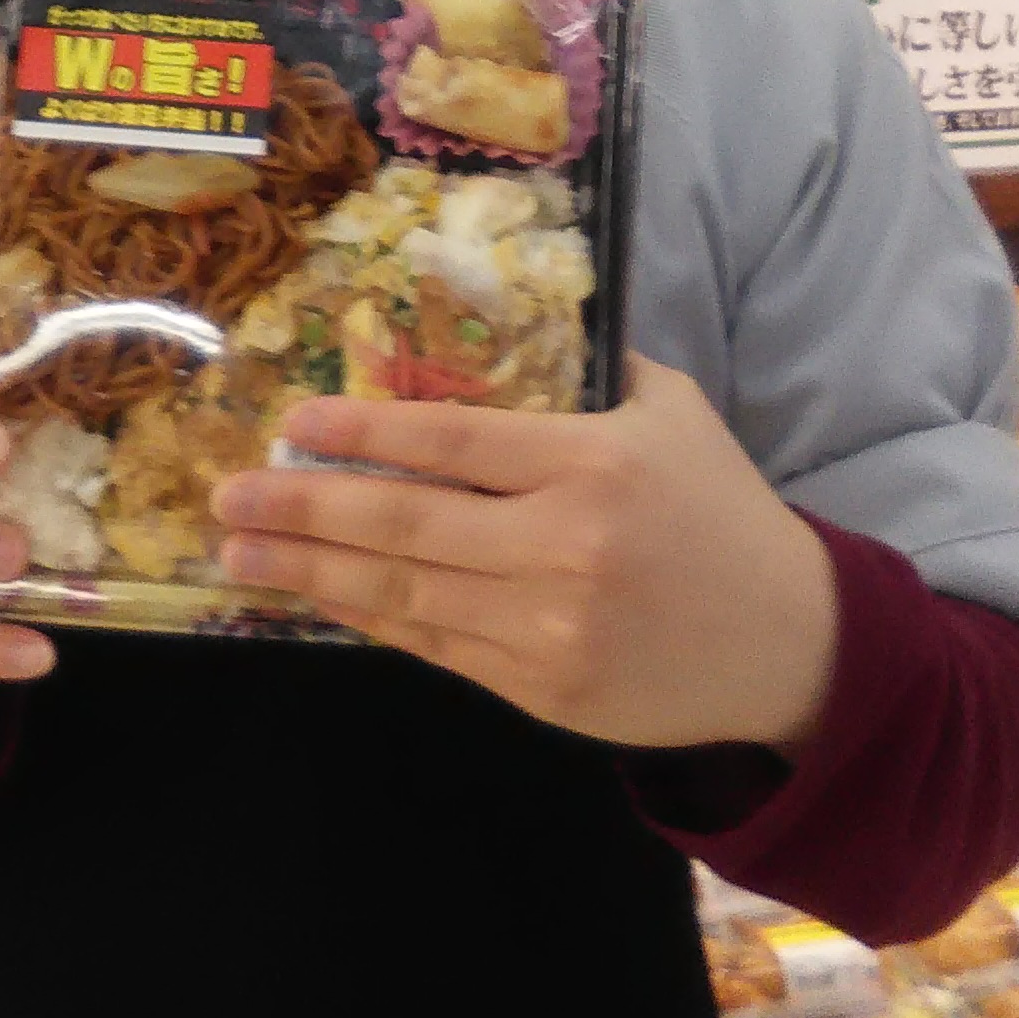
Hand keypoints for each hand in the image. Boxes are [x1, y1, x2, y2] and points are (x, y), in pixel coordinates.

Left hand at [212, 355, 837, 755]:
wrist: (790, 645)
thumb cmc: (721, 512)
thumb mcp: (671, 413)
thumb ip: (587, 373)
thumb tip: (488, 327)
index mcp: (594, 464)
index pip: (452, 442)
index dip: (364, 432)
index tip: (293, 424)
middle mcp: (565, 546)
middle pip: (407, 524)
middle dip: (304, 510)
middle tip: (227, 499)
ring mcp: (549, 629)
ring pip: (405, 595)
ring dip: (311, 575)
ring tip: (240, 555)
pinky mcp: (543, 690)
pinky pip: (436, 647)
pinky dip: (371, 619)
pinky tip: (320, 597)